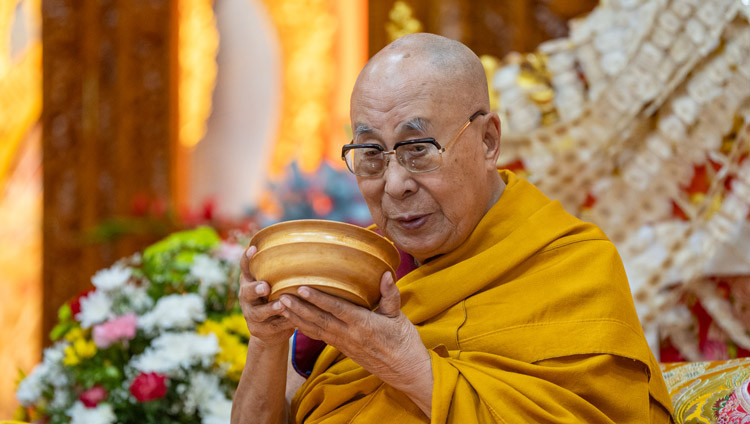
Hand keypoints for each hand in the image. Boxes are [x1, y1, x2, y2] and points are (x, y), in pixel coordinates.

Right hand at [238, 246, 294, 346]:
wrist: (271, 329)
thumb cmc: (277, 296)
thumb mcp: (275, 282)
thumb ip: (280, 270)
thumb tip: (304, 244)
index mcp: (250, 280)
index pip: (245, 267)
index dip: (247, 258)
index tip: (253, 248)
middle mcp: (246, 297)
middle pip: (247, 291)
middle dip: (255, 288)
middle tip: (265, 286)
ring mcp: (251, 314)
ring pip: (258, 312)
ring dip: (270, 308)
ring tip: (281, 304)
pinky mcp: (258, 329)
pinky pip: (271, 326)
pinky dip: (282, 323)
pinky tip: (292, 320)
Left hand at [277, 272, 432, 414]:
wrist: (406, 371)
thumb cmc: (405, 342)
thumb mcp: (400, 316)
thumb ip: (390, 295)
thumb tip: (385, 273)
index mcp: (364, 324)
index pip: (336, 309)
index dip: (318, 299)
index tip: (301, 288)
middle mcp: (350, 335)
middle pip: (319, 320)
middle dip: (298, 308)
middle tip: (280, 296)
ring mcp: (345, 344)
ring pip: (316, 330)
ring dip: (297, 318)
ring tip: (280, 306)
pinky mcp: (343, 349)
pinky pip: (320, 337)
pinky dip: (305, 328)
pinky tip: (294, 321)